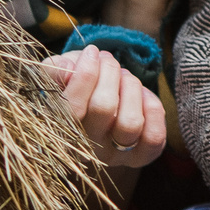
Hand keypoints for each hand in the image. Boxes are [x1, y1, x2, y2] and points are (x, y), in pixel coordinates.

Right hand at [44, 46, 166, 169]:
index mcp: (62, 130)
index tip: (91, 53)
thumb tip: (66, 68)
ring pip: (130, 122)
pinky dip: (152, 108)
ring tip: (124, 78)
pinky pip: (154, 136)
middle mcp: (87, 149)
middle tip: (107, 60)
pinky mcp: (142, 156)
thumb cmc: (76, 86)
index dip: (84, 75)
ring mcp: (115, 155)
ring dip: (131, 88)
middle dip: (110, 73)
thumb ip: (55, 69)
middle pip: (103, 108)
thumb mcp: (61, 74)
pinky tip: (142, 96)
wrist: (97, 106)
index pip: (71, 108)